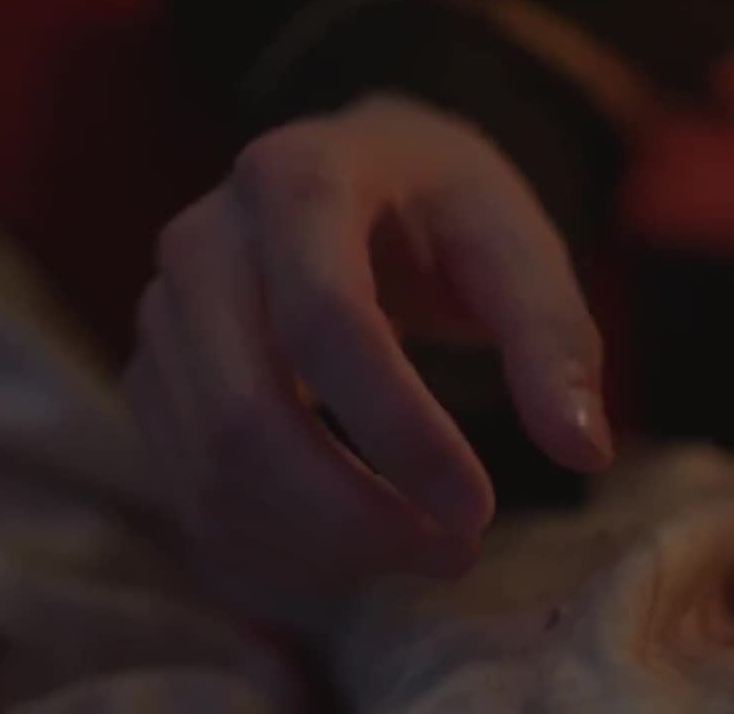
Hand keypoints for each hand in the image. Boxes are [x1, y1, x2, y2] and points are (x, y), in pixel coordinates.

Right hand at [123, 94, 611, 598]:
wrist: (347, 179)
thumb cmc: (437, 209)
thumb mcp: (513, 240)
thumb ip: (551, 336)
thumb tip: (581, 451)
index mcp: (294, 180)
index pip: (325, 322)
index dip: (401, 433)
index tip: (477, 511)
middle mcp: (203, 243)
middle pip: (245, 415)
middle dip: (350, 516)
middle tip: (453, 554)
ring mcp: (161, 315)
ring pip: (211, 471)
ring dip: (315, 547)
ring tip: (416, 552)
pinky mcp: (153, 377)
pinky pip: (190, 494)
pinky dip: (271, 550)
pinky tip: (352, 552)